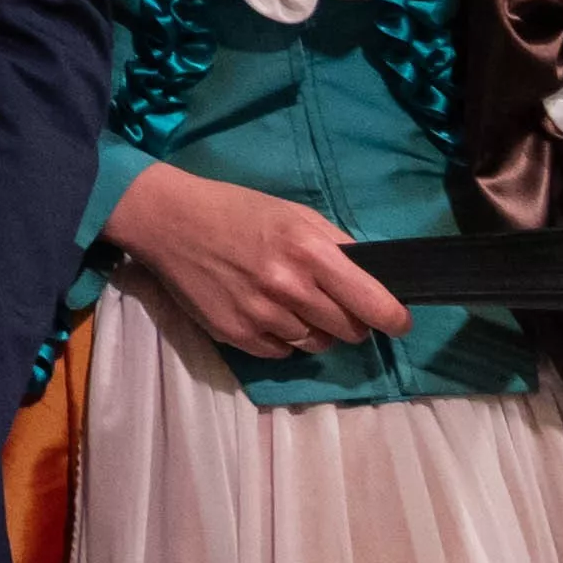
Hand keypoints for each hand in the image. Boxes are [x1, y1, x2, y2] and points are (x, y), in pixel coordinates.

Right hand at [102, 159, 407, 360]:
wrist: (165, 219)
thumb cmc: (235, 209)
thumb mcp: (292, 213)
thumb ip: (335, 246)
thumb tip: (371, 281)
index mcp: (309, 251)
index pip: (375, 305)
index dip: (394, 319)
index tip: (397, 322)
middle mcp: (289, 287)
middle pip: (350, 331)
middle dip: (349, 320)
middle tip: (329, 303)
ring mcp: (261, 315)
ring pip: (316, 345)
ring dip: (313, 330)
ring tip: (290, 305)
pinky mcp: (236, 334)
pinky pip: (281, 353)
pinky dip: (280, 338)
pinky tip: (263, 312)